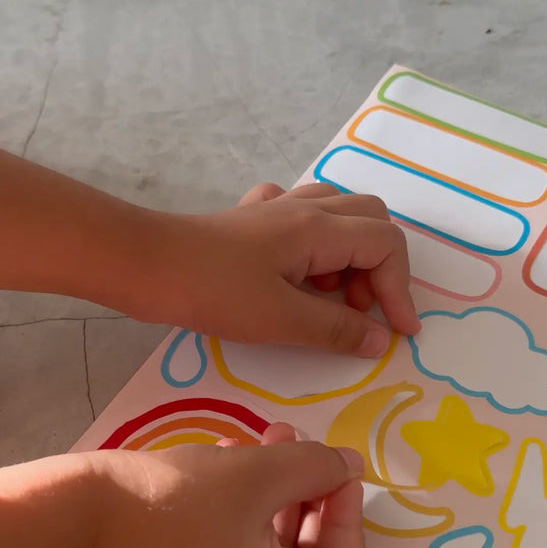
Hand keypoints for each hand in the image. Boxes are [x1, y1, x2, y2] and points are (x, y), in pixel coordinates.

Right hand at [79, 429, 372, 547]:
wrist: (73, 518)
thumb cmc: (172, 499)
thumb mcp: (257, 473)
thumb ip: (318, 467)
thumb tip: (351, 467)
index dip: (350, 522)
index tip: (335, 472)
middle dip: (310, 495)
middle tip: (299, 443)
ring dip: (278, 493)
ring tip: (269, 438)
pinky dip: (249, 511)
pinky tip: (235, 462)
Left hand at [134, 182, 418, 356]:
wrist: (147, 265)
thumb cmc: (213, 291)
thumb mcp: (281, 319)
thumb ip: (337, 329)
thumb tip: (381, 339)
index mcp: (318, 228)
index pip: (385, 245)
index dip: (400, 289)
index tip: (398, 332)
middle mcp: (304, 208)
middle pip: (370, 220)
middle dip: (378, 268)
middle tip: (356, 310)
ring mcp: (275, 209)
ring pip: (337, 214)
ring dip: (348, 254)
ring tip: (327, 293)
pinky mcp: (251, 218)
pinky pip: (298, 213)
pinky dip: (313, 240)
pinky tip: (296, 264)